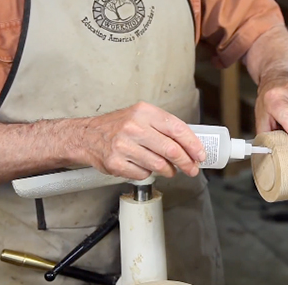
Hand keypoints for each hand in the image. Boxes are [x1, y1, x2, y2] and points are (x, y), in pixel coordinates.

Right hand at [81, 102, 204, 179]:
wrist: (87, 136)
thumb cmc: (117, 126)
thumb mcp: (140, 116)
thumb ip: (163, 127)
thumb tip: (190, 144)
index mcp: (144, 112)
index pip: (177, 128)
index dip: (193, 144)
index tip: (200, 155)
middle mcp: (134, 127)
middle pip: (171, 149)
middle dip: (186, 162)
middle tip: (192, 169)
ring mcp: (124, 146)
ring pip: (159, 164)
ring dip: (169, 170)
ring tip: (169, 169)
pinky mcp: (116, 163)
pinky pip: (143, 173)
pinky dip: (148, 173)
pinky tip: (144, 166)